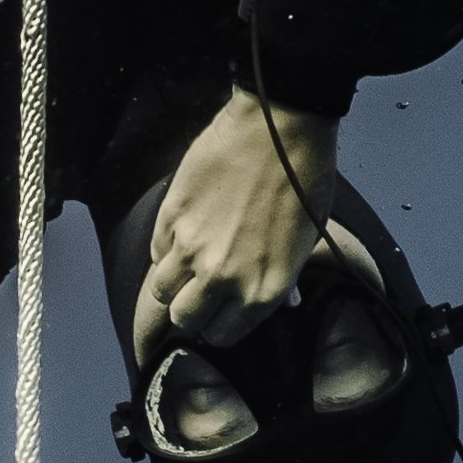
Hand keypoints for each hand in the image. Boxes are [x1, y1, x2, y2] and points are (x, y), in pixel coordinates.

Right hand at [133, 88, 339, 360]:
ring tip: (186, 266)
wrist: (279, 127)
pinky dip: (165, 250)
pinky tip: (183, 233)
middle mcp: (223, 279)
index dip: (219, 325)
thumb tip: (286, 303)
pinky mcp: (171, 218)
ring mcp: (192, 249)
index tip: (219, 312)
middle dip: (190, 310)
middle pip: (184, 319)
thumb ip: (287, 280)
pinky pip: (156, 251)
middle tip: (197, 293)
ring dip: (171, 283)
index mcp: (262, 291)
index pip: (223, 335)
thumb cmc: (304, 182)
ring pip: (160, 291)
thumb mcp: (306, 242)